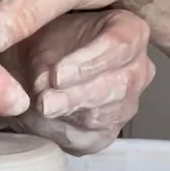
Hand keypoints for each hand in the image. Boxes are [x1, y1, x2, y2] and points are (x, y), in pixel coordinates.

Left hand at [8, 9, 153, 154]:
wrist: (31, 65)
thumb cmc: (42, 39)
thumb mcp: (39, 35)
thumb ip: (44, 58)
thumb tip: (44, 86)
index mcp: (130, 31)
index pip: (121, 45)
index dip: (90, 62)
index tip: (58, 75)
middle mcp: (138, 68)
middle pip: (118, 86)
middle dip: (77, 96)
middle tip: (45, 102)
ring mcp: (127, 103)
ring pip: (103, 116)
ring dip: (65, 115)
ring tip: (36, 108)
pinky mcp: (108, 132)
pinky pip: (90, 139)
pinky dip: (60, 132)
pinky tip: (38, 120)